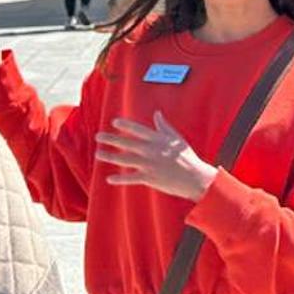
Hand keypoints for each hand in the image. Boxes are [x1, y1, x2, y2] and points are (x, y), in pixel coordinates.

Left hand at [96, 111, 217, 200]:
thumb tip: (157, 113)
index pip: (139, 129)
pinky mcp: (150, 178)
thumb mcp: (177, 138)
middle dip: (111, 139)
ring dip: (110, 157)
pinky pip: (131, 178)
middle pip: (127, 143)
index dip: (126, 125)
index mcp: (158, 140)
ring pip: (125, 159)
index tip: (114, 122)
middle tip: (98, 136)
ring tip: (98, 154)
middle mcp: (152, 150)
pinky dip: (120, 179)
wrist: (195, 178)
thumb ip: (164, 126)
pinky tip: (109, 179)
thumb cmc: (187, 157)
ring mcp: (150, 165)